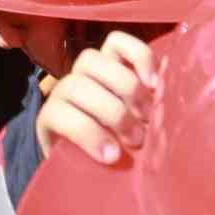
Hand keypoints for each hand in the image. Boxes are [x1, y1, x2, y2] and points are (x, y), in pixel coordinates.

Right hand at [36, 31, 157, 162]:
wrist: (78, 171)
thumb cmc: (118, 143)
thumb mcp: (137, 123)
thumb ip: (147, 111)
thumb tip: (167, 111)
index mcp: (106, 69)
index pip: (116, 42)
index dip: (137, 55)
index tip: (155, 84)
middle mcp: (81, 75)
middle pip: (94, 60)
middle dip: (126, 88)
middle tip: (147, 121)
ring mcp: (61, 94)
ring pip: (77, 84)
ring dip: (111, 112)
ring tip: (132, 141)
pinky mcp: (47, 117)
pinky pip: (62, 115)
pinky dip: (89, 134)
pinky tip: (109, 154)